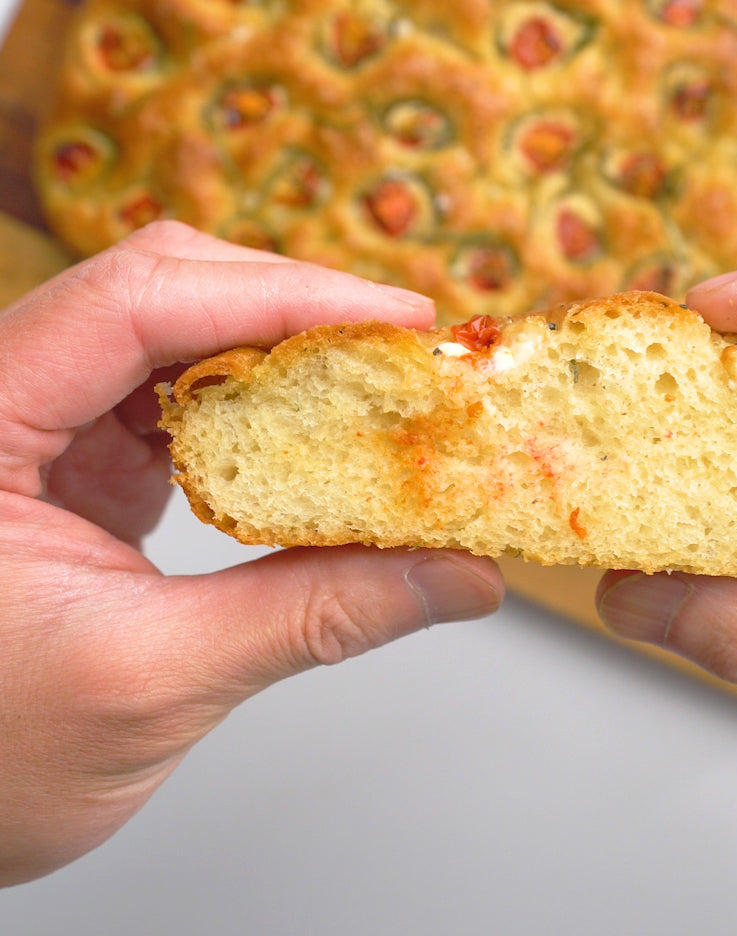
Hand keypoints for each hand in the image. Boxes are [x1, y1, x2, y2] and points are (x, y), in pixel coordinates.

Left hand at [0, 222, 502, 886]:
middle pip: (162, 289)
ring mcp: (43, 417)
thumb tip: (455, 576)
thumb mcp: (154, 682)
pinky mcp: (81, 449)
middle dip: (293, 309)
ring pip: (178, 326)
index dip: (276, 296)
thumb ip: (314, 615)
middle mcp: (3, 396)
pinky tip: (316, 420)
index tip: (392, 321)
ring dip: (284, 349)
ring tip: (374, 379)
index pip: (133, 305)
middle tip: (400, 348)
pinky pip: (181, 385)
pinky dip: (262, 396)